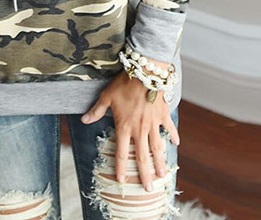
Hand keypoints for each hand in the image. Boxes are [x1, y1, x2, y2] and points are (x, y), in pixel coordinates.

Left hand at [80, 57, 179, 191]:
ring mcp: (153, 123)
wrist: (145, 72)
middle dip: (145, 174)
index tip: (123, 182)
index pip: (121, 153)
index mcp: (124, 127)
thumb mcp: (107, 97)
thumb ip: (96, 111)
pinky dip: (173, 135)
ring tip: (163, 175)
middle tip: (149, 189)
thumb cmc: (124, 84)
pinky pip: (169, 128)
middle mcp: (140, 129)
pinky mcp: (163, 114)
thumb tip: (83, 119)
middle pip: (142, 156)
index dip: (121, 168)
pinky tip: (176, 144)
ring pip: (157, 147)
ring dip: (160, 162)